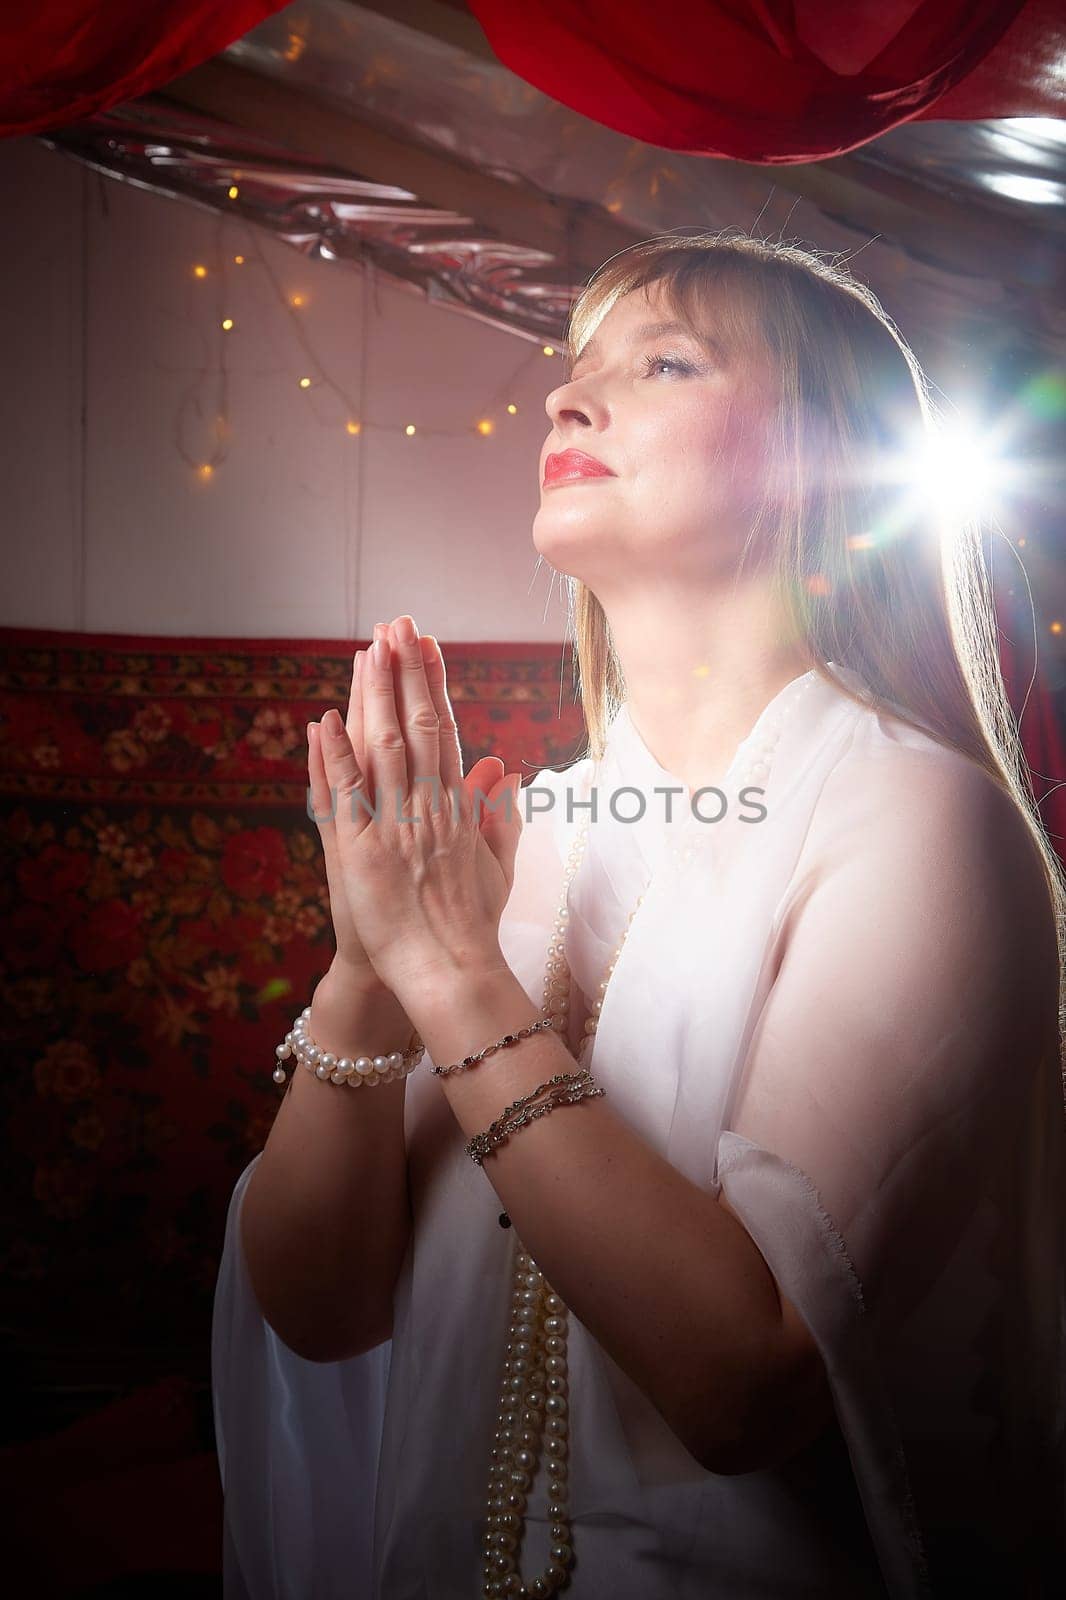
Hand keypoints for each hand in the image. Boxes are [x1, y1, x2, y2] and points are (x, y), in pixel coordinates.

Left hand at [314, 614, 522, 1003]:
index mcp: (459, 807)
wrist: (448, 971)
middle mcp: (430, 807)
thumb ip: (500, 813)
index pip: (449, 730)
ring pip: (385, 747)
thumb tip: (506, 769)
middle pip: (419, 725)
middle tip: (397, 623)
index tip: (427, 644)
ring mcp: (396, 827)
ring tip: (368, 649)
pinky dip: (335, 756)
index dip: (435, 683)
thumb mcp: (495, 864)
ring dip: (374, 696)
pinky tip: (327, 718)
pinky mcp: (362, 852)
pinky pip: (346, 795)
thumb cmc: (471, 924)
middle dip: (405, 671)